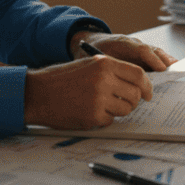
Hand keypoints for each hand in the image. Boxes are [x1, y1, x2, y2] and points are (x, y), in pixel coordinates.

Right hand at [23, 55, 152, 128]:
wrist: (37, 93)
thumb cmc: (61, 79)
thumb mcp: (88, 65)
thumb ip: (112, 71)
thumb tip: (137, 84)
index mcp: (105, 63)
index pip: (138, 74)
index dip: (146, 85)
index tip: (147, 93)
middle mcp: (104, 80)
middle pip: (135, 94)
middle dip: (133, 100)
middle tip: (124, 102)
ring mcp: (99, 99)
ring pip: (126, 109)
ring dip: (119, 110)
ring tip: (102, 105)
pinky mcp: (92, 117)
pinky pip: (110, 120)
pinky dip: (104, 119)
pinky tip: (89, 111)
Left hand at [71, 31, 177, 70]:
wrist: (88, 40)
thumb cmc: (90, 51)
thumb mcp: (95, 59)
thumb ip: (106, 68)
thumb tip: (117, 81)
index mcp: (121, 43)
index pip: (140, 50)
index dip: (152, 59)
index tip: (161, 69)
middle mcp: (132, 43)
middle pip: (151, 50)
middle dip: (163, 60)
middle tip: (174, 70)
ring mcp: (137, 47)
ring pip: (155, 52)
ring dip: (166, 60)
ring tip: (178, 69)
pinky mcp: (139, 53)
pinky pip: (153, 56)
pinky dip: (163, 62)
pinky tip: (171, 70)